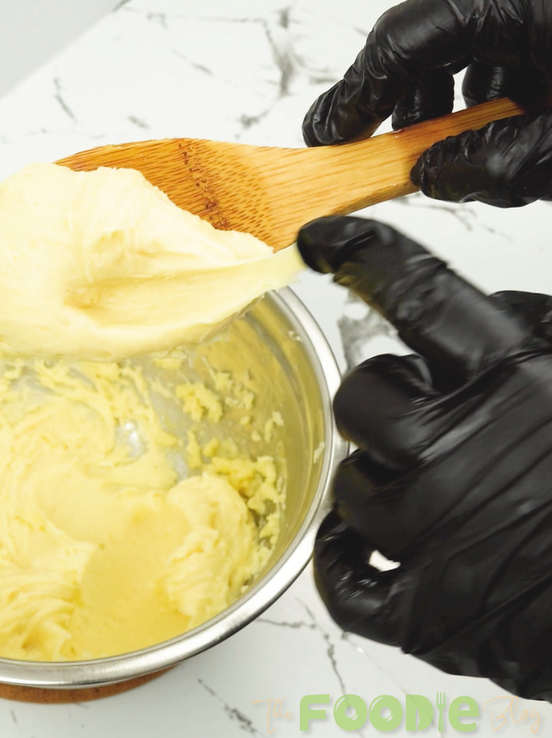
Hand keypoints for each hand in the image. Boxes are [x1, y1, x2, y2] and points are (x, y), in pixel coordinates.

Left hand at [301, 215, 551, 699]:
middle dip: (391, 401)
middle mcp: (457, 449)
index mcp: (517, 379)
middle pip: (361, 396)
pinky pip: (341, 578)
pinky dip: (349, 563)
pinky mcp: (425, 612)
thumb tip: (481, 309)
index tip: (326, 244)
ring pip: (348, 483)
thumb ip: (541, 336)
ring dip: (381, 481)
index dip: (363, 255)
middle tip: (439, 419)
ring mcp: (432, 533)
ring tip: (442, 490)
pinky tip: (377, 549)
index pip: (415, 292)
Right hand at [302, 0, 551, 205]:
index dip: (358, 93)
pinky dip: (494, 93)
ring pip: (472, 46)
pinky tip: (504, 132)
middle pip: (432, 40)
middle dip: (403, 103)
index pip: (402, 37)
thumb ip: (498, 164)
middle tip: (376, 154)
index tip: (334, 137)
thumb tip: (431, 175)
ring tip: (450, 153)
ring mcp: (547, 0)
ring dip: (450, 102)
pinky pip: (511, 49)